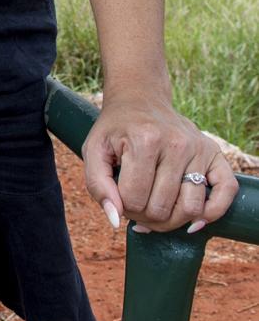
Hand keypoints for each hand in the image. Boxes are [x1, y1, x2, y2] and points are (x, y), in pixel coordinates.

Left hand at [81, 93, 238, 233]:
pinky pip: (226, 191)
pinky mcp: (214, 152)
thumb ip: (97, 186)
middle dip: (144, 216)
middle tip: (137, 203)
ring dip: (171, 220)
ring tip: (157, 208)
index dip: (122, 207)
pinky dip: (212, 213)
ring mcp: (198, 147)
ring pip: (191, 209)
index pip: (133, 200)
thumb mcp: (94, 150)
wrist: (139, 100)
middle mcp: (176, 143)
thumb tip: (115, 221)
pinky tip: (194, 219)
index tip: (119, 195)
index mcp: (145, 140)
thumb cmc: (115, 129)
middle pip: (161, 209)